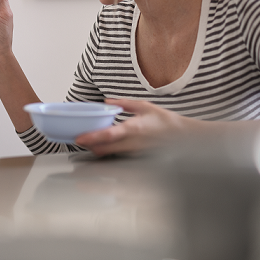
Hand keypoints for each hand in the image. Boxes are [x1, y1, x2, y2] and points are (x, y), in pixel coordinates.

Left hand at [74, 99, 191, 155]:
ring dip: (97, 150)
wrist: (182, 137)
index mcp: (133, 128)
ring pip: (109, 155)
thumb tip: (108, 101)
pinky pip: (117, 156)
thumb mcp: (144, 106)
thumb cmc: (165, 121)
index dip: (92, 138)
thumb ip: (124, 103)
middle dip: (88, 146)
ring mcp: (134, 153)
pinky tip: (104, 146)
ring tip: (88, 142)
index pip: (109, 135)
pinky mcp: (136, 158)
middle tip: (78, 140)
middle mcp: (132, 143)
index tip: (79, 138)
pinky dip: (108, 152)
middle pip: (104, 149)